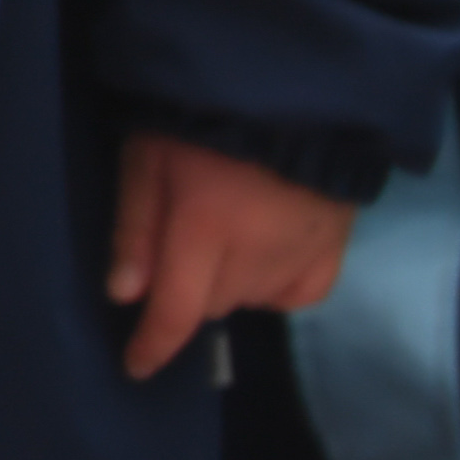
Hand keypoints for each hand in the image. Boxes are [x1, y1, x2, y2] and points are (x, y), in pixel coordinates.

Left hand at [106, 132, 355, 381]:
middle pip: (212, 305)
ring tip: (226, 239)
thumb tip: (126, 294)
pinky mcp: (333, 250)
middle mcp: (258, 255)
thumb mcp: (148, 159)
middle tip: (182, 246)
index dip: (154, 343)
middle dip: (189, 288)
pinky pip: (298, 295)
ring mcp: (301, 255)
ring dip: (228, 284)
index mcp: (206, 229)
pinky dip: (274, 288)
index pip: (177, 309)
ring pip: (250, 300)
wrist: (292, 93)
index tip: (137, 366)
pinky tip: (265, 262)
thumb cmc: (202, 121)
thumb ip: (136, 227)